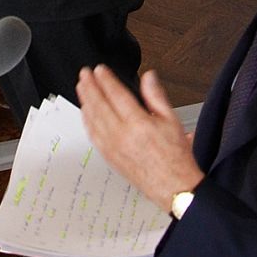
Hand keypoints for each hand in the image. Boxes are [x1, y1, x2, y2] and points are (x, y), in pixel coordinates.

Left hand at [77, 65, 201, 212]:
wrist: (174, 187)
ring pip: (93, 120)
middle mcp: (122, 136)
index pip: (116, 95)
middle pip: (99, 105)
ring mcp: (113, 148)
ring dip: (85, 101)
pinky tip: (86, 112)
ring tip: (82, 87)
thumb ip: (156, 96)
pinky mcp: (109, 158)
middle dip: (90, 86)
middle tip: (84, 74)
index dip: (106, 80)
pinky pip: (92, 136)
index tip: (99, 70)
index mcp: (139, 124)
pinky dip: (87, 121)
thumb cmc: (175, 157)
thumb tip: (148, 76)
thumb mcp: (171, 120)